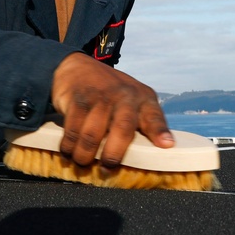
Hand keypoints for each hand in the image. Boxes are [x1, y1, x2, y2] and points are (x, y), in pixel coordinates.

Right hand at [52, 52, 173, 170]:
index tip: (166, 145)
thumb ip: (141, 123)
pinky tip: (68, 151)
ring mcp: (101, 95)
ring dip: (85, 154)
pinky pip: (73, 128)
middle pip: (123, 128)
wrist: (78, 67)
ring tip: (82, 162)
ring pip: (93, 133)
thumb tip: (154, 152)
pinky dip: (69, 144)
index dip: (160, 132)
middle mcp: (125, 95)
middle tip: (107, 168)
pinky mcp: (78, 98)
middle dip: (114, 153)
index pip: (154, 117)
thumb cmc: (110, 94)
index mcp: (143, 99)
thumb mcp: (131, 102)